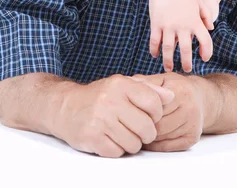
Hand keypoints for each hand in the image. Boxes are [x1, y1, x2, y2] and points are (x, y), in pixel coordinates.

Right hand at [53, 74, 173, 157]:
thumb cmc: (99, 96)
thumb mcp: (122, 85)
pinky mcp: (92, 138)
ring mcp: (100, 119)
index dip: (156, 114)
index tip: (149, 116)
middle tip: (137, 130)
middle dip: (146, 134)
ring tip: (121, 133)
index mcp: (121, 84)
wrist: (65, 106)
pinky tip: (109, 139)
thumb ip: (148, 89)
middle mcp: (110, 100)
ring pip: (134, 144)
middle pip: (147, 128)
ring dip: (131, 143)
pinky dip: (116, 149)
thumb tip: (171, 96)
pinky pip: (118, 153)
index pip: (154, 103)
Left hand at [132, 72, 203, 151]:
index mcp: (180, 91)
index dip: (141, 110)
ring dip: (148, 135)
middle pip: (157, 125)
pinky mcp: (192, 138)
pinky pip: (168, 146)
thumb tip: (126, 83)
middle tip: (132, 123)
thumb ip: (146, 82)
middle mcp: (189, 108)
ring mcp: (192, 125)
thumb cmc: (177, 87)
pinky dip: (156, 144)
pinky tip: (150, 137)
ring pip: (161, 137)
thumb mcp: (163, 79)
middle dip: (143, 125)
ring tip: (139, 129)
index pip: (154, 107)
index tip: (131, 110)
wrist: (202, 98)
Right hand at [149, 0, 212, 72]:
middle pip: (186, 50)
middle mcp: (182, 26)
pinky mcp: (156, 24)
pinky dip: (154, 50)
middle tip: (186, 70)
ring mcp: (168, 26)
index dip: (207, 52)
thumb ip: (206, 15)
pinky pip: (155, 41)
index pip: (205, 41)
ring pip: (169, 49)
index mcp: (194, 21)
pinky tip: (155, 55)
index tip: (204, 59)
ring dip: (168, 61)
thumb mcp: (199, 2)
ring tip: (169, 68)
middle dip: (186, 63)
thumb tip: (210, 28)